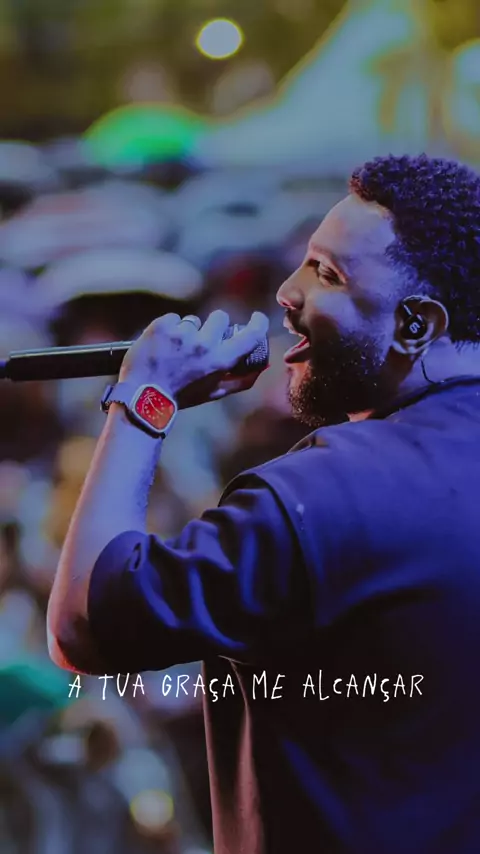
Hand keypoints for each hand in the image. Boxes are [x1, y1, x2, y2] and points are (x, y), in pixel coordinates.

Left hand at [119, 310, 268, 407]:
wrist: (142, 396)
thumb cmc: (181, 396)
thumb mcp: (214, 393)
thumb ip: (241, 381)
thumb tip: (262, 367)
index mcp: (220, 361)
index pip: (250, 334)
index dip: (258, 323)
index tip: (256, 318)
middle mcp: (204, 345)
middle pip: (220, 318)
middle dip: (213, 326)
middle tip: (200, 342)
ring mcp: (181, 333)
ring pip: (193, 320)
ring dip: (187, 331)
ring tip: (175, 350)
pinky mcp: (162, 326)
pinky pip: (173, 318)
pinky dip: (168, 329)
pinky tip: (161, 345)